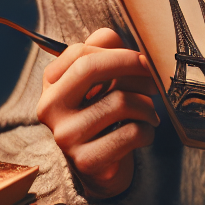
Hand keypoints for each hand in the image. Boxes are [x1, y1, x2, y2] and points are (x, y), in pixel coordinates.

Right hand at [36, 28, 160, 200]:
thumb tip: (115, 39)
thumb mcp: (101, 79)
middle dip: (132, 67)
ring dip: (147, 104)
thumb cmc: (103, 112)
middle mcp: (50, 108)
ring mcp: (65, 136)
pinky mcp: (86, 160)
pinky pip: (130, 133)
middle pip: (91, 67)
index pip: (80, 51)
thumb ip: (105, 49)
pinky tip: (144, 132)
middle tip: (154, 80)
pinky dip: (147, 130)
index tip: (142, 60)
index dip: (119, 52)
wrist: (101, 165)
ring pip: (119, 101)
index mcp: (51, 83)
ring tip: (149, 111)